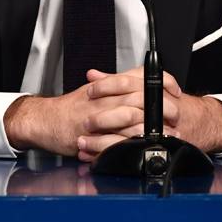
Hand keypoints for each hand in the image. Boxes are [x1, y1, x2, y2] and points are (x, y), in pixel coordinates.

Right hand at [3, 71, 177, 155]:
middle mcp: (105, 96)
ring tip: (170, 134)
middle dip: (163, 105)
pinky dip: (135, 141)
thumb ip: (115, 86)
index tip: (174, 90)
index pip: (140, 75)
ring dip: (155, 126)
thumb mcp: (94, 91)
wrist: (44, 120)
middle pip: (141, 95)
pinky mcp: (93, 133)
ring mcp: (99, 114)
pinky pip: (118, 137)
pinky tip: (146, 146)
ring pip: (133, 115)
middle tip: (177, 115)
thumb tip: (138, 83)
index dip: (161, 80)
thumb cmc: (69, 108)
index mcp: (107, 84)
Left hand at [76, 67, 221, 161]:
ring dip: (103, 141)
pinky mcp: (158, 144)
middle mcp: (157, 106)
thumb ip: (118, 80)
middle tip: (84, 121)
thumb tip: (93, 75)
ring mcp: (158, 127)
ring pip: (127, 135)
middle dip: (102, 117)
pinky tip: (97, 157)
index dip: (107, 86)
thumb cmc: (169, 101)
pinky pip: (132, 151)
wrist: (199, 121)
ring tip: (84, 143)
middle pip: (127, 110)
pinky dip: (112, 155)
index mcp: (152, 88)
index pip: (128, 82)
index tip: (90, 91)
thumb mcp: (144, 85)